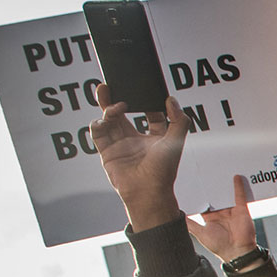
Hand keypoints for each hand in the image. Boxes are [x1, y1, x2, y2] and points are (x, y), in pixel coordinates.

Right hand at [90, 86, 189, 229]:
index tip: (143, 88)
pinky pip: (97, 131)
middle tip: (110, 84)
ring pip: (109, 119)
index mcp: (155, 137)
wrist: (147, 192)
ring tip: (115, 106)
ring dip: (108, 108)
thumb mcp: (176, 142)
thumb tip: (171, 99)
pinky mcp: (106, 150)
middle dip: (116, 97)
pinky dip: (98, 122)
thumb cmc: (163, 170)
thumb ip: (179, 120)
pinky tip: (105, 119)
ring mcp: (120, 144)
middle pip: (124, 112)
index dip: (147, 100)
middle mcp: (136, 139)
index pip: (151, 113)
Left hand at [188, 173, 257, 261]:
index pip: (203, 204)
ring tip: (216, 172)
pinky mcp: (241, 210)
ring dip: (222, 186)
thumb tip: (178, 216)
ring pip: (226, 195)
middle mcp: (221, 213)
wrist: (237, 253)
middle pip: (215, 197)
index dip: (198, 196)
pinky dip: (238, 187)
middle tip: (204, 174)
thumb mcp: (200, 233)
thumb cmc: (219, 246)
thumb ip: (190, 224)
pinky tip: (235, 178)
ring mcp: (231, 211)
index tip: (191, 185)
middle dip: (210, 188)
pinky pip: (240, 197)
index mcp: (210, 218)